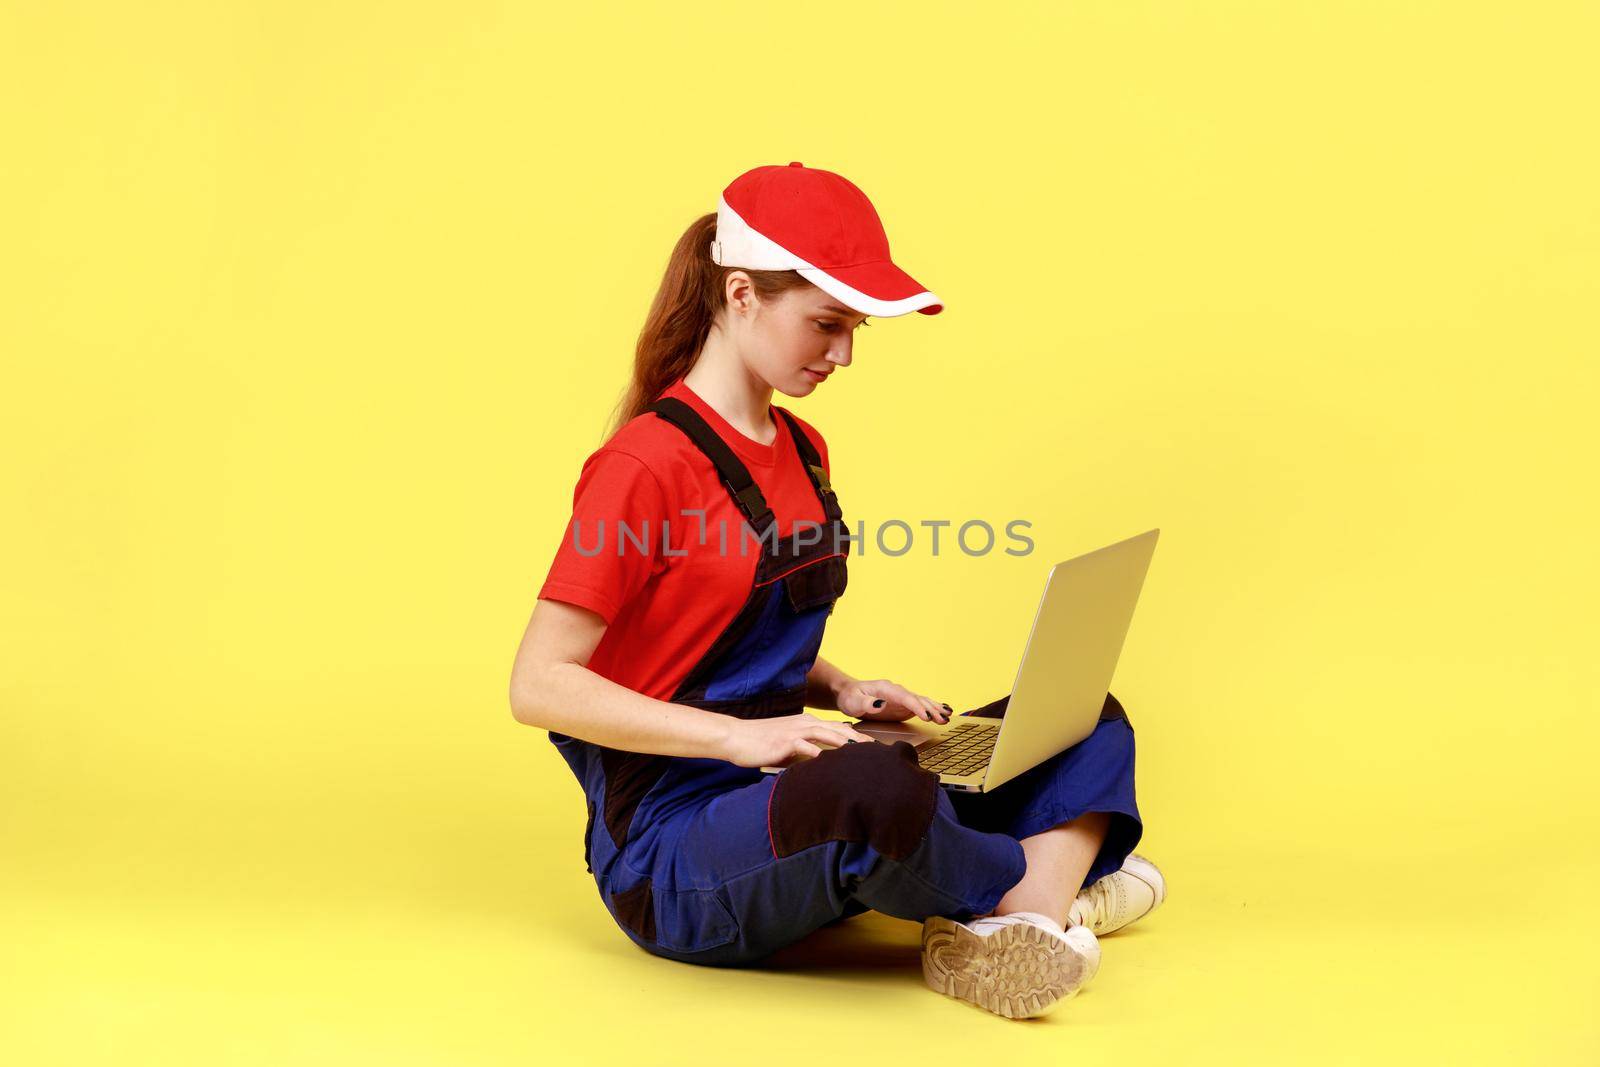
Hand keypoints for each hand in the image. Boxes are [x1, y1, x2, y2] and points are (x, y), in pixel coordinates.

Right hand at [717, 712, 880, 768]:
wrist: (735, 736)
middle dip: (860, 740)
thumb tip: (819, 765)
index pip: (837, 728)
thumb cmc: (759, 743)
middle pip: (838, 730)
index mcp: (806, 723)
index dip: (856, 737)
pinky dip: (820, 753)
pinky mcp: (785, 741)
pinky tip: (832, 762)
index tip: (874, 748)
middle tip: (880, 751)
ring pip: (827, 734)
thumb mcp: (786, 745)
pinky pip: (807, 746)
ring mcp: (795, 731)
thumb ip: (804, 751)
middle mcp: (804, 723)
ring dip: (846, 743)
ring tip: (864, 753)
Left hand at [837, 679, 951, 724]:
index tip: (926, 716)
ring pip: (921, 702)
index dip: (917, 707)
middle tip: (942, 719)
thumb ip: (866, 703)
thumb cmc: (850, 697)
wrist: (849, 694)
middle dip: (930, 709)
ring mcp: (901, 698)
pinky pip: (920, 707)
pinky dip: (932, 709)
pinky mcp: (902, 706)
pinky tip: (943, 712)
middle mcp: (897, 692)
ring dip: (935, 709)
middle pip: (917, 699)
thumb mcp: (853, 701)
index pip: (905, 697)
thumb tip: (881, 704)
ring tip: (947, 717)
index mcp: (886, 689)